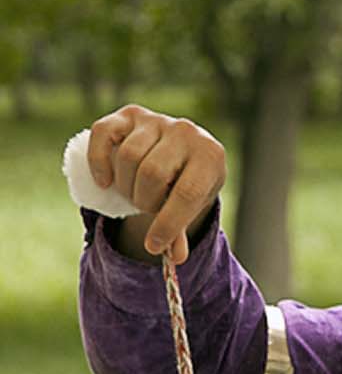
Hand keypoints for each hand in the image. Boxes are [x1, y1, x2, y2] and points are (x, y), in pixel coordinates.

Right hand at [87, 106, 226, 263]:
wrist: (185, 151)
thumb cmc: (189, 182)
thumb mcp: (191, 205)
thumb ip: (180, 229)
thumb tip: (174, 258)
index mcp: (210, 156)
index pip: (186, 193)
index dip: (167, 224)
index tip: (154, 246)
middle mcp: (186, 131)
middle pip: (152, 174)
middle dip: (144, 201)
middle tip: (147, 207)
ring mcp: (157, 120)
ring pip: (129, 157)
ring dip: (125, 185)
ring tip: (134, 192)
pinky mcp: (130, 114)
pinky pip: (103, 133)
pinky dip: (99, 161)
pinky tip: (104, 181)